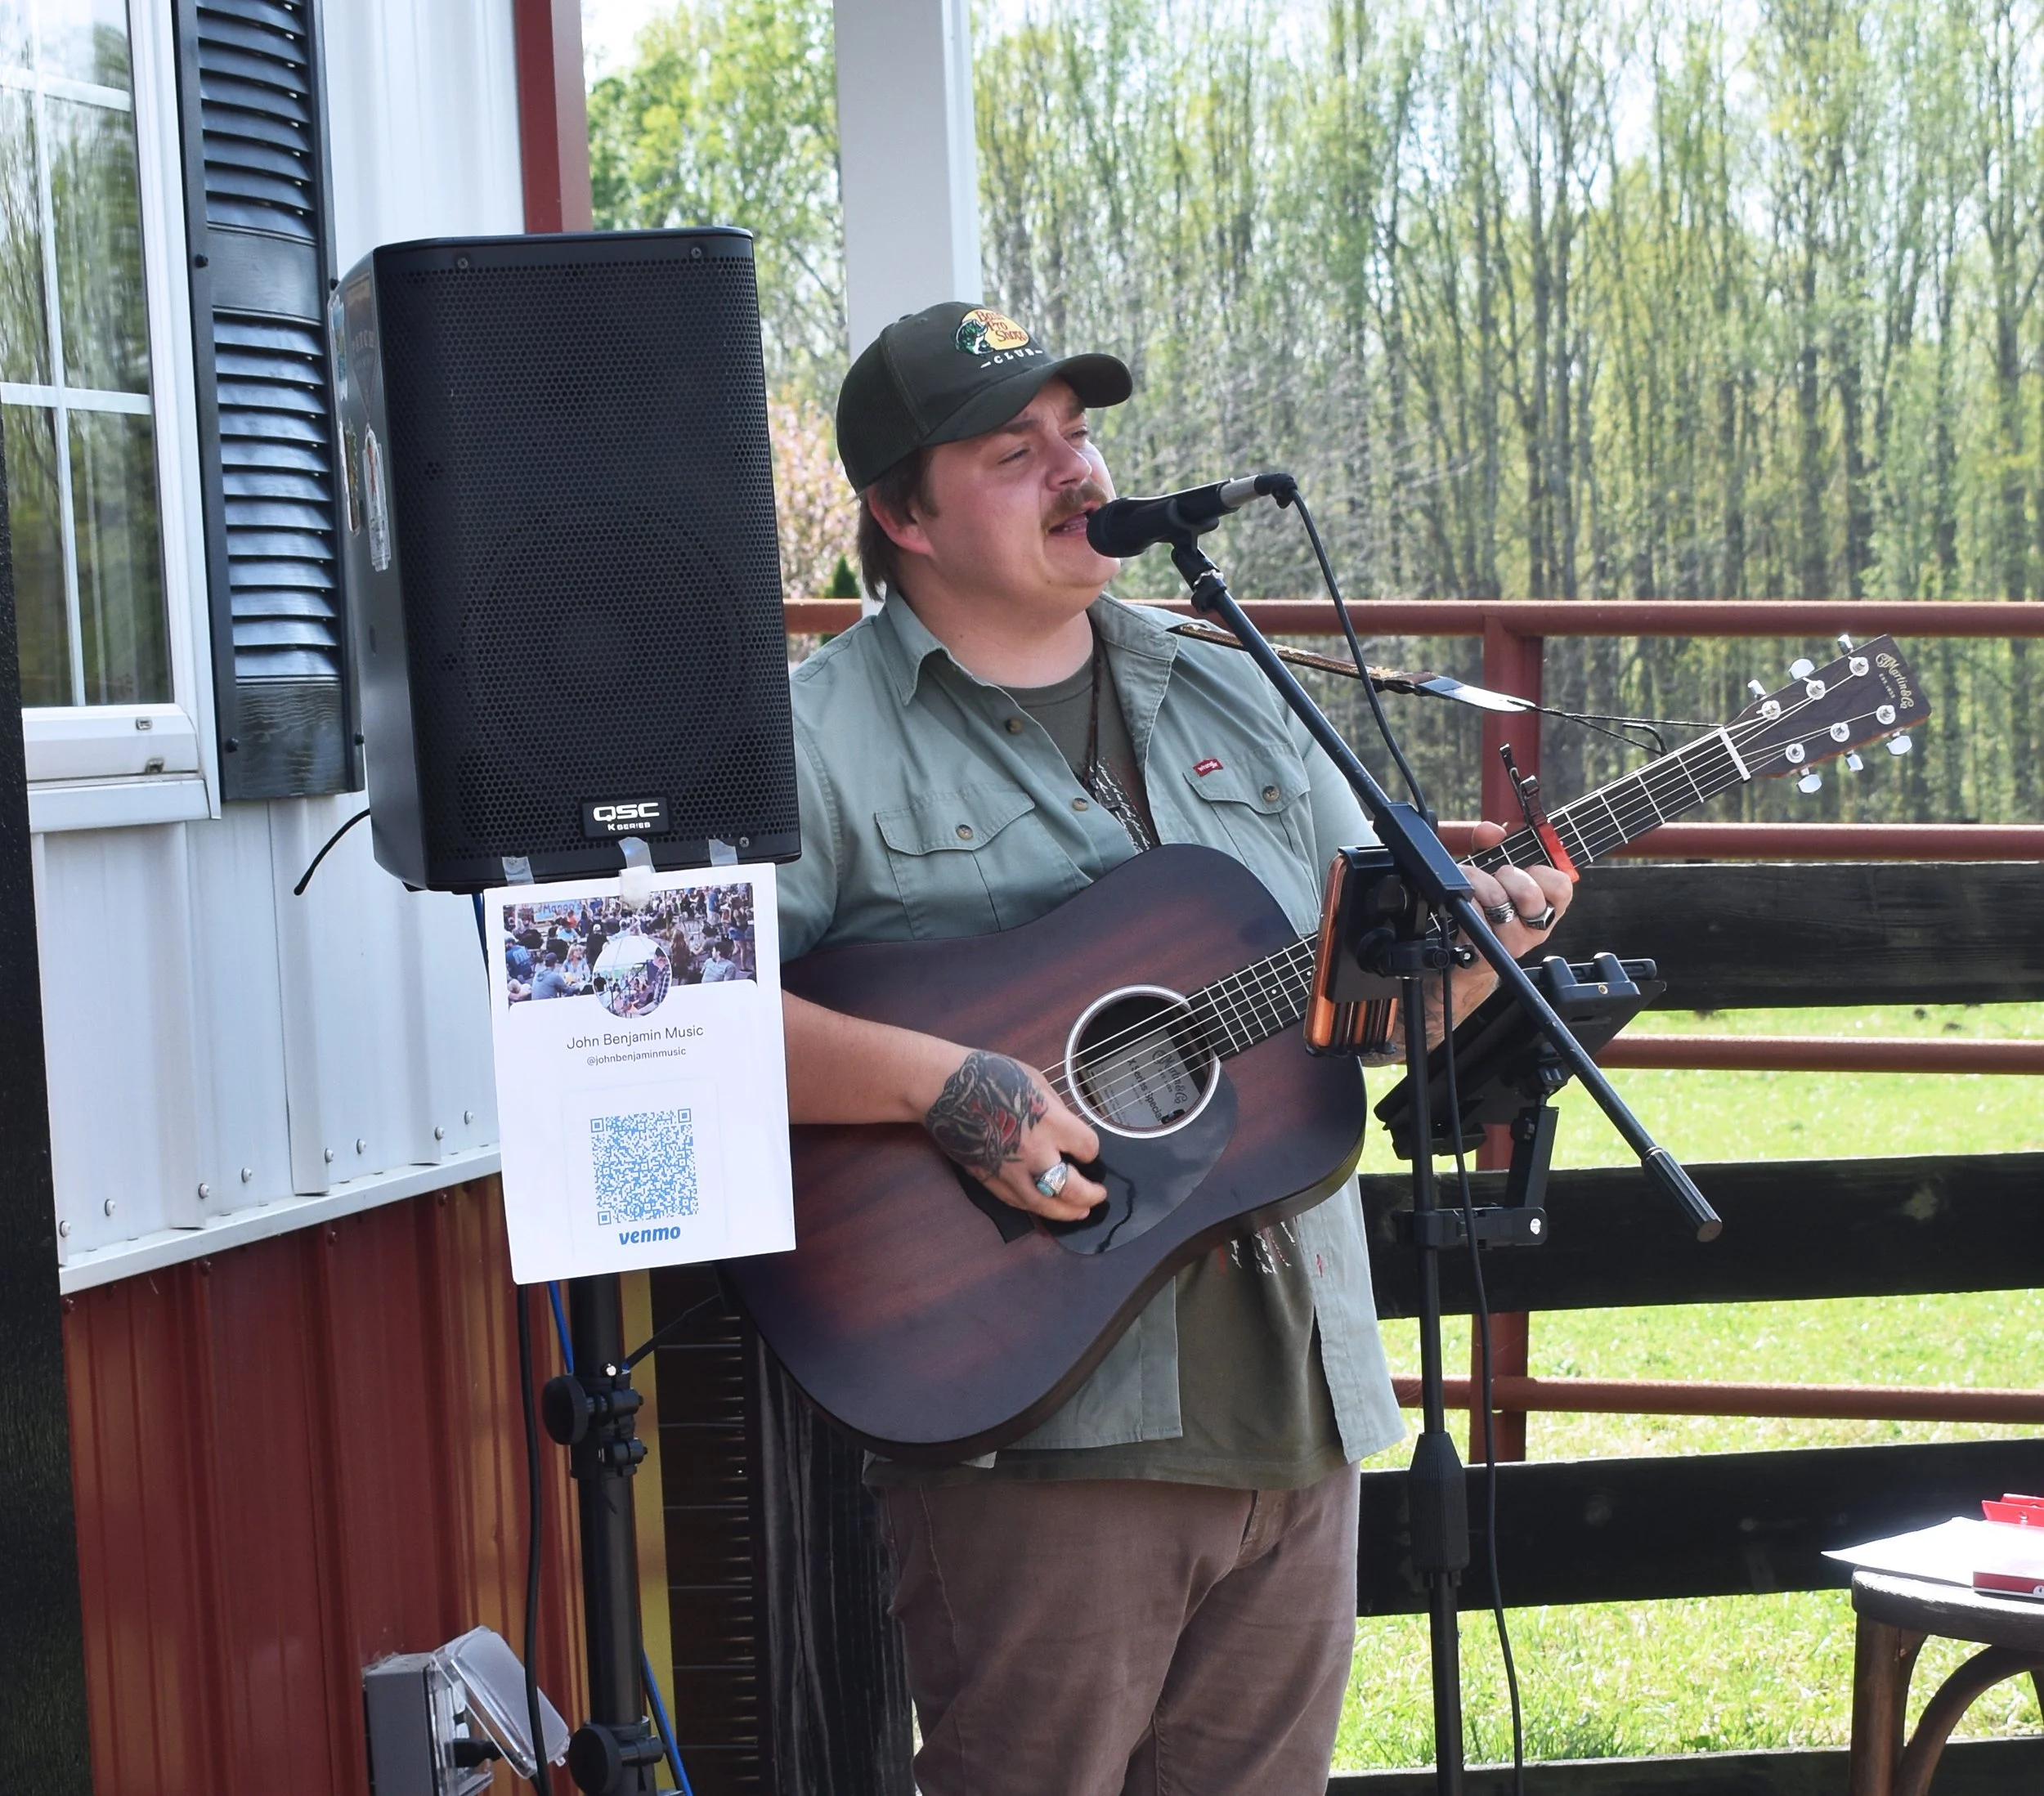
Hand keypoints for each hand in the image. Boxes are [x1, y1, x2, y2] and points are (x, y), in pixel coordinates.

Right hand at [922, 1049, 1105, 1221]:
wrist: (944, 1089)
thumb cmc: (987, 1075)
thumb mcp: (1035, 1081)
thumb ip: (1056, 1109)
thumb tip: (1068, 1128)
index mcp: (1049, 1122)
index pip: (1087, 1148)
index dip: (1090, 1150)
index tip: (1087, 1149)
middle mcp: (1034, 1151)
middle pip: (1072, 1189)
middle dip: (1091, 1195)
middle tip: (1098, 1195)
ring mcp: (1009, 1170)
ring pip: (1044, 1206)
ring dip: (1066, 1213)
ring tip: (1080, 1212)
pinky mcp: (988, 1178)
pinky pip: (1016, 1202)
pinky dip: (1035, 1207)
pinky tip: (1045, 1206)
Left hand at [1464, 820, 1573, 956]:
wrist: (1467, 944)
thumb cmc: (1489, 905)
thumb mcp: (1496, 870)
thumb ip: (1495, 844)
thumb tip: (1491, 831)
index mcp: (1549, 908)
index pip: (1562, 887)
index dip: (1541, 872)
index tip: (1527, 869)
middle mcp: (1536, 929)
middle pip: (1529, 894)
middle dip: (1505, 875)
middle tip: (1496, 876)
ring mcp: (1513, 943)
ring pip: (1499, 902)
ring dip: (1479, 884)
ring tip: (1472, 885)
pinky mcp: (1487, 952)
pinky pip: (1475, 917)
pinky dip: (1465, 902)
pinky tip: (1463, 903)